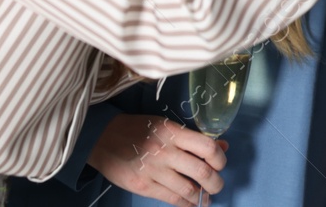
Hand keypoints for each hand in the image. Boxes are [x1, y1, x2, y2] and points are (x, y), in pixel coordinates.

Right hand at [87, 115, 224, 206]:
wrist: (103, 139)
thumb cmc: (139, 130)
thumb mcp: (166, 126)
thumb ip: (193, 138)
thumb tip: (222, 146)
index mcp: (173, 133)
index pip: (207, 147)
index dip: (220, 159)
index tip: (221, 164)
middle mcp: (165, 152)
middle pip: (201, 171)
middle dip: (216, 183)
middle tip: (217, 185)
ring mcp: (154, 171)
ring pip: (188, 189)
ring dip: (202, 197)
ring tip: (206, 198)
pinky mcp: (143, 186)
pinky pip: (171, 198)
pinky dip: (185, 204)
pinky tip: (191, 203)